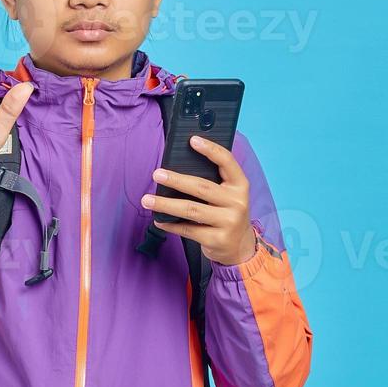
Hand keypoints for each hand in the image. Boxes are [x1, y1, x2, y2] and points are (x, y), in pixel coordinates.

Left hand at [141, 136, 257, 265]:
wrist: (240, 247)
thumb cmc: (227, 214)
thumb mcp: (228, 196)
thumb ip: (213, 182)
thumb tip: (177, 169)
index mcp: (240, 185)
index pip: (227, 161)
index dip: (210, 149)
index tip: (192, 140)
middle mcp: (237, 202)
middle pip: (202, 187)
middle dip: (176, 180)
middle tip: (157, 174)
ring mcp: (228, 222)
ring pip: (191, 210)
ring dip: (165, 204)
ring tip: (147, 200)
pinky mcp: (217, 239)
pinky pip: (188, 230)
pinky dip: (170, 225)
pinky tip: (159, 220)